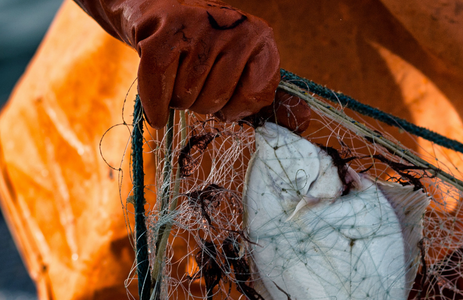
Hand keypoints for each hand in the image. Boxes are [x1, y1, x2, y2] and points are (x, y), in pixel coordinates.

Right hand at [75, 0, 279, 126]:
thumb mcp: (249, 71)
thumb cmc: (210, 55)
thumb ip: (273, 98)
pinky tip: (157, 115)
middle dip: (202, 104)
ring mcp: (199, 26)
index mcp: (262, 38)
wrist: (163, 15)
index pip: (254, 96)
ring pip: (186, 95)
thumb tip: (308, 122)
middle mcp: (234, 26)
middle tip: (196, 87)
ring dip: (178, 101)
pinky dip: (154, 105)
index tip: (225, 102)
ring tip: (179, 80)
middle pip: (216, 98)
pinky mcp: (164, 31)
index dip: (233, 108)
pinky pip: (157, 83)